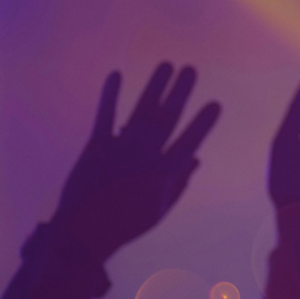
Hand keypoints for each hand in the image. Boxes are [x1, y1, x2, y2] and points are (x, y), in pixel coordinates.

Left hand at [51, 64, 220, 261]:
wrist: (84, 233)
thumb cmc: (127, 225)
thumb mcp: (160, 210)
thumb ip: (180, 183)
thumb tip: (197, 159)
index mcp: (163, 175)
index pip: (188, 143)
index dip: (202, 123)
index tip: (215, 103)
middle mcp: (144, 158)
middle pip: (166, 119)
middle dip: (180, 92)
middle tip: (191, 69)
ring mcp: (120, 150)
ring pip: (141, 112)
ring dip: (154, 87)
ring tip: (166, 65)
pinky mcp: (96, 146)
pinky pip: (105, 116)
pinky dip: (110, 95)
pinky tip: (116, 74)